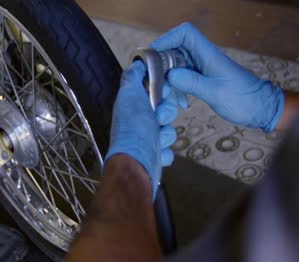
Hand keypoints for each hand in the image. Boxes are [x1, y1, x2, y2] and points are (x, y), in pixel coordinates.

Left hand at [105, 61, 177, 197]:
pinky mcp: (154, 157)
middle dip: (166, 114)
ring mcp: (146, 140)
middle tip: (158, 118)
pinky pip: (168, 151)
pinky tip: (157, 153)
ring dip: (166, 135)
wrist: (136, 161)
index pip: (155, 93)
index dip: (163, 92)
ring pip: (169, 132)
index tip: (163, 93)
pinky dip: (165, 153)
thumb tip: (136, 64)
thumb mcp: (129, 94)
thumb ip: (132, 77)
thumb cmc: (133, 127)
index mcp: (133, 106)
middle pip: (166, 111)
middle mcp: (138, 122)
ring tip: (157, 139)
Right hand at [151, 23, 283, 131]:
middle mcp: (203, 58)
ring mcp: (201, 68)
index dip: (166, 39)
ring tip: (166, 95)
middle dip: (161, 64)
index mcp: (208, 54)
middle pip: (174, 49)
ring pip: (175, 65)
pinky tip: (180, 102)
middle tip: (154, 82)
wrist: (261, 108)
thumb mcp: (216, 93)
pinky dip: (176, 88)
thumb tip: (169, 75)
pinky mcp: (201, 79)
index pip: (185, 33)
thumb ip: (192, 83)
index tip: (153, 55)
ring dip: (167, 79)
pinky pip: (181, 78)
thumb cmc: (244, 99)